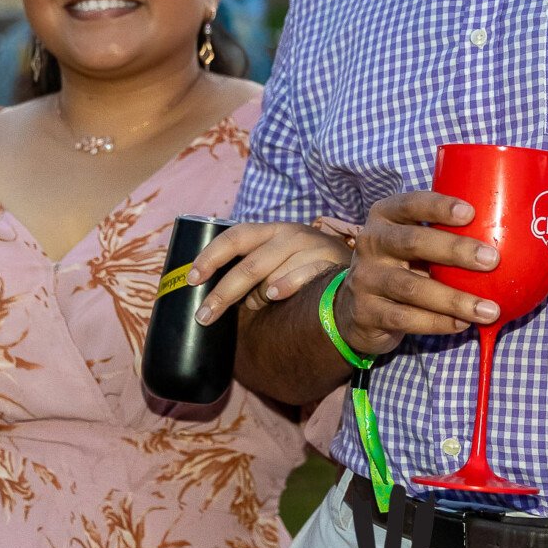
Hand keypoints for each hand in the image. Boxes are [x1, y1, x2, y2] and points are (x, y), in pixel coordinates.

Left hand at [190, 223, 353, 324]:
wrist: (356, 266)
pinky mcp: (329, 260)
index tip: (191, 279)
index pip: (234, 237)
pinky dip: (286, 284)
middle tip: (204, 316)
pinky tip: (275, 295)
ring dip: (256, 292)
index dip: (210, 256)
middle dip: (223, 292)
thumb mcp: (276, 262)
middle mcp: (288, 234)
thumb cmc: (305, 267)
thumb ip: (251, 275)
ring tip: (249, 306)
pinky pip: (304, 273)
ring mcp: (310, 246)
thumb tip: (212, 302)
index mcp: (269, 232)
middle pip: (249, 263)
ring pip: (272, 269)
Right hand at [332, 190, 500, 358]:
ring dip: (455, 299)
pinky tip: (463, 324)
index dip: (439, 206)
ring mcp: (365, 279)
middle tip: (492, 260)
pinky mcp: (366, 313)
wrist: (354, 308)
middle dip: (455, 250)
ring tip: (489, 309)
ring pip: (413, 288)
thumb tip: (506, 236)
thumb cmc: (399, 265)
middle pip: (413, 242)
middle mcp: (371, 243)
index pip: (410, 204)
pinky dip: (439, 323)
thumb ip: (440, 236)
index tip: (471, 213)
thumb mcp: (410, 243)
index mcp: (385, 217)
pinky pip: (407, 319)